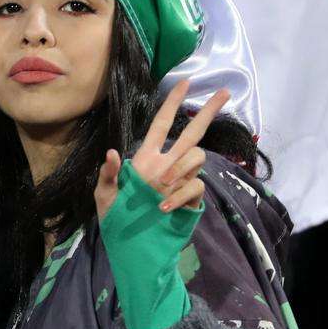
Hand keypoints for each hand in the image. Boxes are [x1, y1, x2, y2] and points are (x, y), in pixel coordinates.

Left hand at [94, 80, 229, 222]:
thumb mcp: (104, 196)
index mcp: (147, 158)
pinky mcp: (191, 198)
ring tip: (161, 186)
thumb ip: (109, 174)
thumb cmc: (116, 218)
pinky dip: (180, 193)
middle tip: (223, 92)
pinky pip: (195, 185)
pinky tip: (164, 206)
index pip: (162, 124)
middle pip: (193, 132)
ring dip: (181, 166)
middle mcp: (168, 164)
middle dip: (208, 111)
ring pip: (196, 156)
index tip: (185, 82)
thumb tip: (112, 152)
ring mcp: (181, 180)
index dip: (172, 104)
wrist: (132, 246)